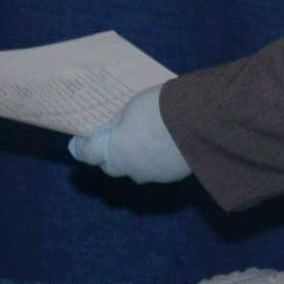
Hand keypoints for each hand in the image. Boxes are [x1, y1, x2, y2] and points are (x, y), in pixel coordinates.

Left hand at [67, 87, 188, 185]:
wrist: (204, 121)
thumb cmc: (164, 107)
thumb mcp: (132, 106)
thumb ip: (119, 121)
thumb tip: (115, 129)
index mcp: (115, 149)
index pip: (88, 153)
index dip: (81, 147)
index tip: (78, 141)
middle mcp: (130, 168)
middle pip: (110, 166)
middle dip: (109, 155)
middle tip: (114, 139)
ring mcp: (152, 175)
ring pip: (134, 171)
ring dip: (134, 160)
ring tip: (145, 143)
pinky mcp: (171, 177)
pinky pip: (155, 172)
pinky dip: (155, 162)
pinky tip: (165, 147)